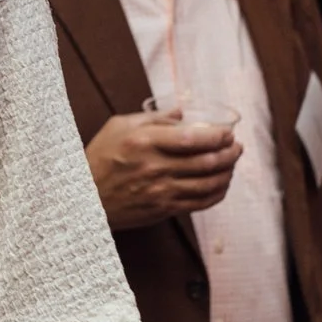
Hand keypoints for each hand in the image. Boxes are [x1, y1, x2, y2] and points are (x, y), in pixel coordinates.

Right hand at [84, 109, 241, 229]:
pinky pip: (200, 203)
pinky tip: (221, 185)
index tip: (228, 133)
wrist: (83, 198)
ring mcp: (160, 191)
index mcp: (145, 141)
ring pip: (208, 184)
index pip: (193, 138)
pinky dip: (216, 193)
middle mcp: (155, 167)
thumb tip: (181, 111)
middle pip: (207, 162)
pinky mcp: (163, 209)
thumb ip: (153, 118)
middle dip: (230, 154)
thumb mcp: (119, 127)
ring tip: (232, 165)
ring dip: (227, 174)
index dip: (218, 136)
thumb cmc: (99, 157)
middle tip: (237, 148)